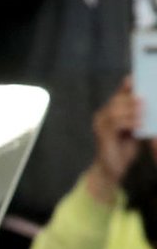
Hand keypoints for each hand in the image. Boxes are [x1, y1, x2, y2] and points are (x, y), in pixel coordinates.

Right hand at [87, 78, 141, 203]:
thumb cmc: (124, 149)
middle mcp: (102, 116)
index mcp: (109, 112)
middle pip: (117, 100)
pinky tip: (140, 125)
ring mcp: (99, 125)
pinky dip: (129, 123)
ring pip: (116, 110)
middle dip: (133, 99)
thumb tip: (149, 102)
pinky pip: (115, 124)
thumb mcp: (134, 128)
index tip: (136, 79)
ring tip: (145, 112)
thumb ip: (138, 115)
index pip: (118, 95)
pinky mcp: (102, 135)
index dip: (126, 86)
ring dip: (132, 110)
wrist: (112, 169)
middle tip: (147, 99)